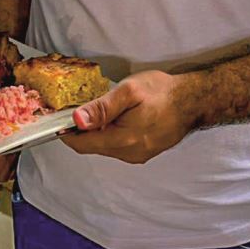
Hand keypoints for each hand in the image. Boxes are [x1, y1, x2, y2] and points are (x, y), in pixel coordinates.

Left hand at [60, 71, 198, 163]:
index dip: (66, 134)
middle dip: (80, 131)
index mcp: (123, 140)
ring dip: (95, 132)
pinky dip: (109, 134)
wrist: (192, 101)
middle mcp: (129, 154)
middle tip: (75, 108)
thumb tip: (77, 120)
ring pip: (104, 147)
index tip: (57, 119)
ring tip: (96, 110)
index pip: (82, 145)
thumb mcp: (129, 92)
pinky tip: (114, 118)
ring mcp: (137, 156)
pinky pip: (117, 147)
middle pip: (92, 146)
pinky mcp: (143, 153)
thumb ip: (102, 107)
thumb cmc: (162, 92)